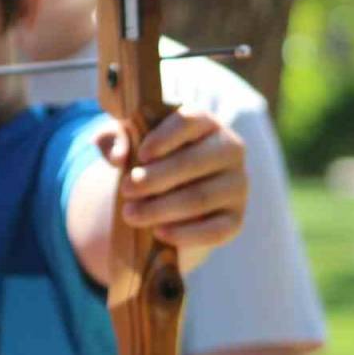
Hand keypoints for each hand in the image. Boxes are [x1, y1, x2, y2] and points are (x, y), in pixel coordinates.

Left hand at [96, 107, 247, 271]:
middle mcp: (229, 149)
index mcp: (205, 122)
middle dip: (156, 178)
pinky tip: (159, 232)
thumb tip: (118, 155)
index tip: (140, 155)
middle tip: (125, 189)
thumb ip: (116, 138)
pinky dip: (185, 233)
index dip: (164, 138)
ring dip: (161, 208)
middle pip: (194, 162)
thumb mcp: (129, 143)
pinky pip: (215, 230)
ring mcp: (237, 185)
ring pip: (200, 198)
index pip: (189, 121)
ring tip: (130, 214)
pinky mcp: (235, 220)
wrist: (167, 198)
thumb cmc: (148, 160)